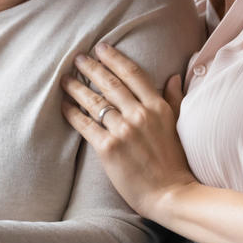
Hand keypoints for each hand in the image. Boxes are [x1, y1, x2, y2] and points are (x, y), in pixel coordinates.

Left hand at [60, 42, 196, 219]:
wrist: (170, 194)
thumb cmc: (174, 162)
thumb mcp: (178, 125)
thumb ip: (174, 99)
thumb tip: (173, 76)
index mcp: (158, 107)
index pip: (133, 74)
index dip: (115, 59)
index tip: (102, 48)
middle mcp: (140, 115)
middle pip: (110, 84)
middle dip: (91, 68)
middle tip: (78, 58)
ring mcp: (123, 131)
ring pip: (95, 102)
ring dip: (77, 88)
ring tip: (65, 79)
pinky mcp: (108, 148)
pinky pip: (85, 126)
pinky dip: (72, 113)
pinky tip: (63, 105)